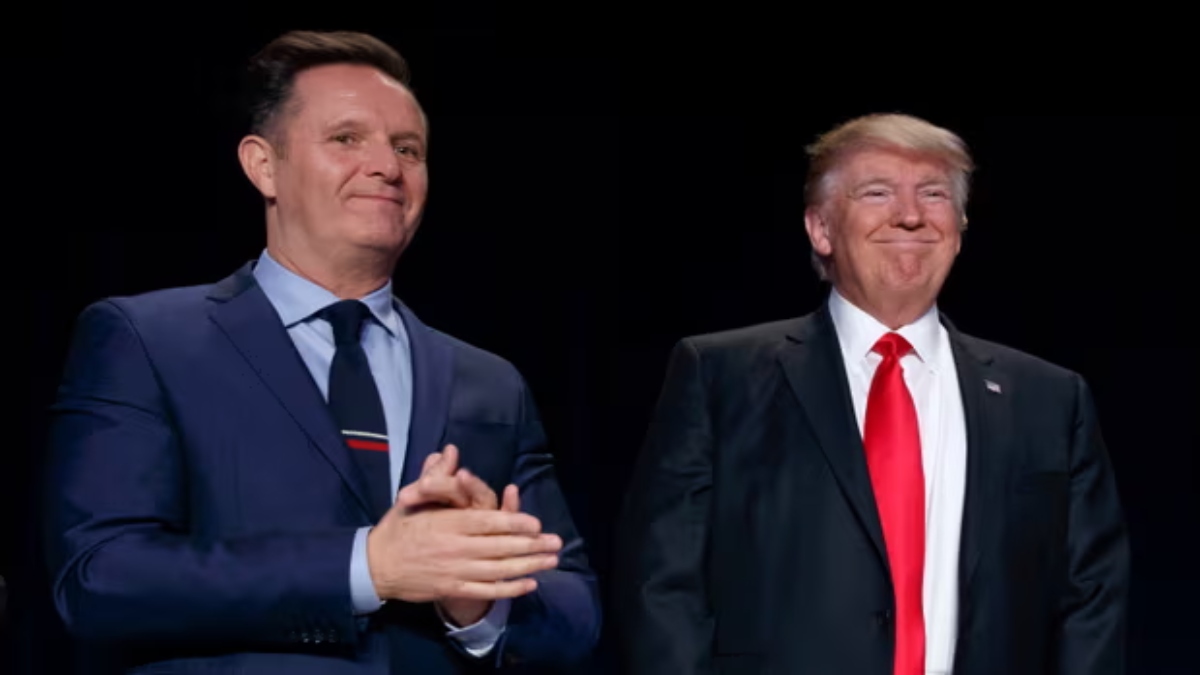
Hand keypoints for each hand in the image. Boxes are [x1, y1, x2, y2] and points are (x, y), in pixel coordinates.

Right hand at [368, 446, 559, 618]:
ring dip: (527, 566)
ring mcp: (455, 570)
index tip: (536, 523)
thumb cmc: (398, 527)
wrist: (375, 566)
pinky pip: (486, 590)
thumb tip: (450, 451)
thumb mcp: (413, 497)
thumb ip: (436, 475)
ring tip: (550, 561)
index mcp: (447, 523)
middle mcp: (454, 547)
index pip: (486, 523)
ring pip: (498, 570)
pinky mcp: (452, 588)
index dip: (514, 523)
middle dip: (531, 546)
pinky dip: (509, 589)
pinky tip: (529, 584)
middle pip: (499, 547)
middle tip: (555, 542)